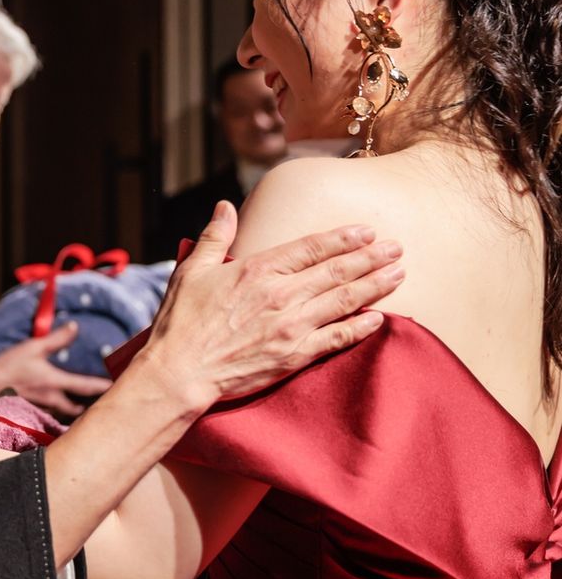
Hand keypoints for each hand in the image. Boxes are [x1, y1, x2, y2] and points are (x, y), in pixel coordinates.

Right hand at [0, 322, 111, 415]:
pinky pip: (50, 411)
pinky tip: (59, 405)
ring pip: (64, 411)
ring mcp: (41, 405)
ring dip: (75, 409)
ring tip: (86, 407)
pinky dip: (59, 409)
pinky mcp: (32, 407)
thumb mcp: (34, 347)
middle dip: (90, 407)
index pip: (84, 386)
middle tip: (102, 403)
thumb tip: (75, 327)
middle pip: (76, 408)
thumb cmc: (9, 366)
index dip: (101, 387)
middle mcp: (51, 398)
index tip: (116, 387)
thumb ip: (56, 339)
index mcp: (54, 382)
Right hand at [137, 201, 402, 406]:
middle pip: (337, 271)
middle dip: (371, 258)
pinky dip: (360, 328)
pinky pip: (337, 339)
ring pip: (344, 300)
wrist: (179, 372)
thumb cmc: (180, 322)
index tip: (367, 231)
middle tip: (397, 248)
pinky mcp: (294, 356)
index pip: (312, 247)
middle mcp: (281, 295)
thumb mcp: (191, 270)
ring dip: (375, 285)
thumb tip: (225, 206)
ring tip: (399, 274)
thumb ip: (214, 236)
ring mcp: (291, 326)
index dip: (343, 238)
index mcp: (258, 269)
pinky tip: (379, 319)